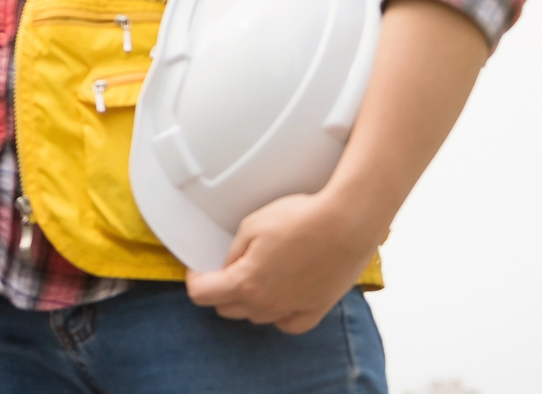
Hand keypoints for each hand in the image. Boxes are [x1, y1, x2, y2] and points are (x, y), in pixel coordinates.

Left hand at [184, 187, 384, 333]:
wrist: (346, 223)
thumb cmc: (301, 219)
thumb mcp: (251, 226)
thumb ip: (234, 252)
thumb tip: (228, 267)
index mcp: (245, 282)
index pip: (203, 295)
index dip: (195, 280)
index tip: (197, 270)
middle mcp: (267, 303)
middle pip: (228, 309)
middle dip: (219, 291)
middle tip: (223, 271)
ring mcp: (293, 309)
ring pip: (257, 317)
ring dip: (248, 302)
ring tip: (254, 277)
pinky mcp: (317, 309)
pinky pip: (289, 323)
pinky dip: (278, 314)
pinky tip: (279, 298)